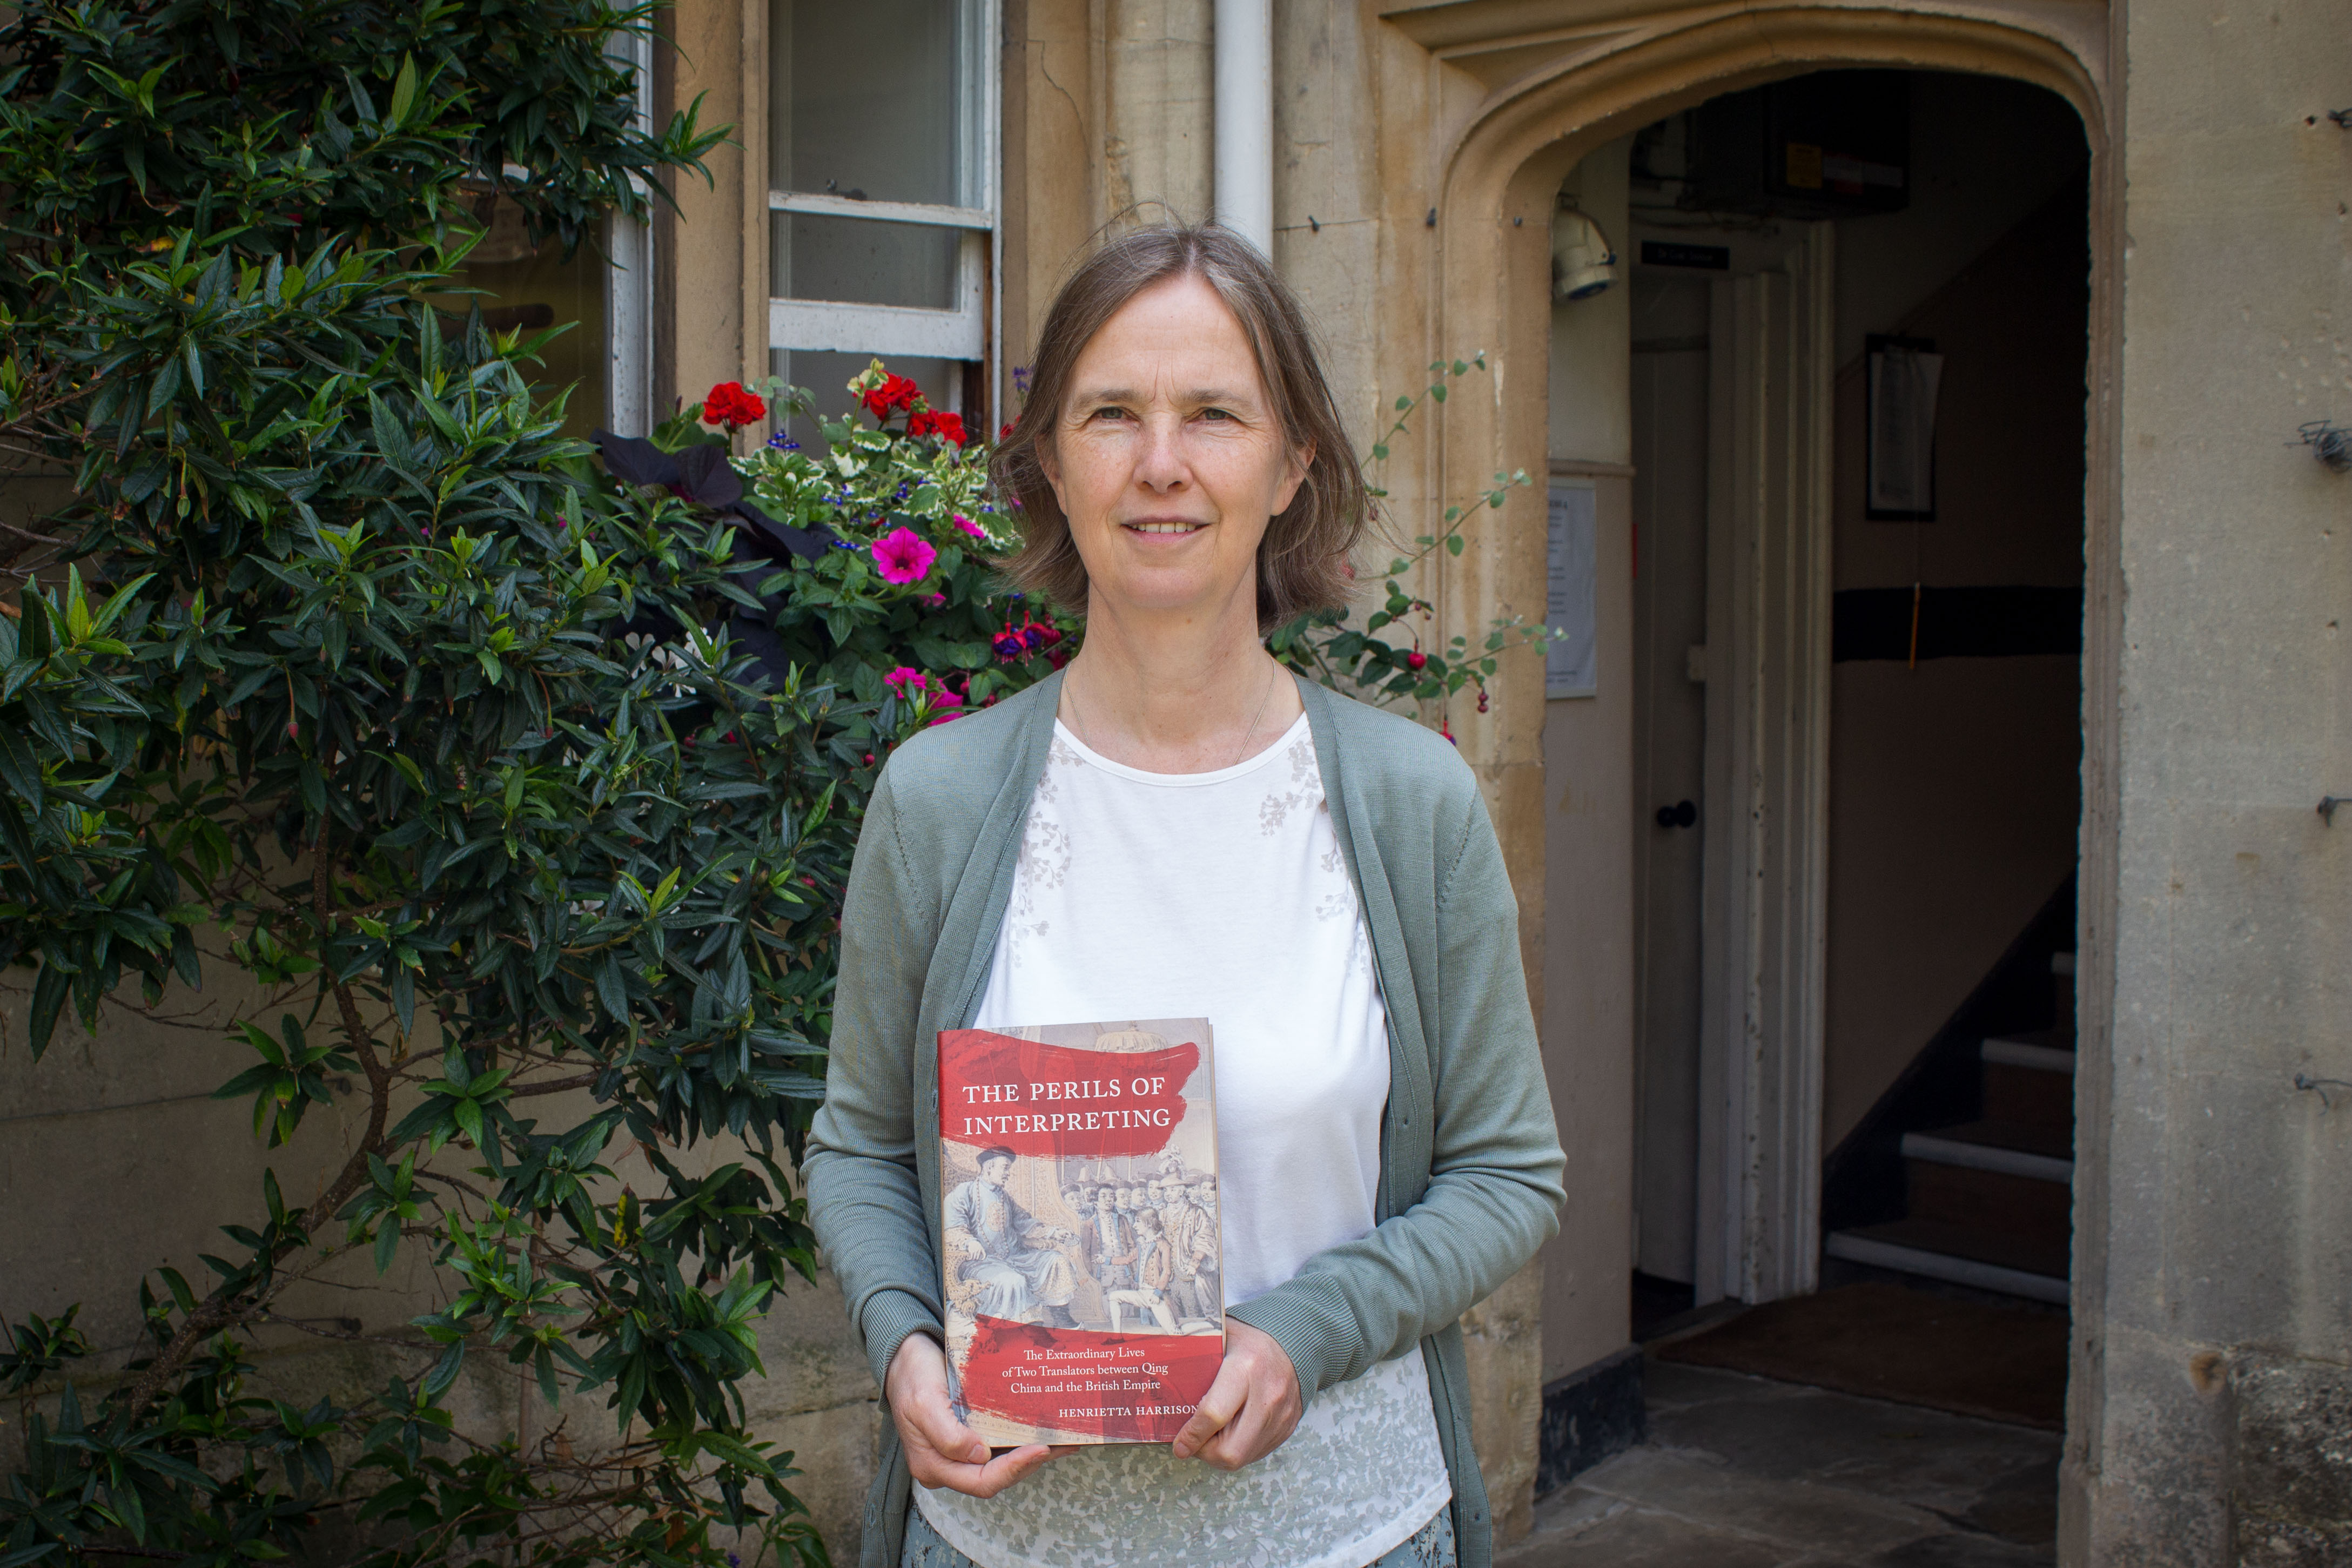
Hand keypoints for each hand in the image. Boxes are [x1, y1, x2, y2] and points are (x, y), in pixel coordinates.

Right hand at [886, 1334, 1073, 1496]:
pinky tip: (1045, 1430)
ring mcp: (960, 1453)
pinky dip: (1023, 1440)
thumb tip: (979, 1455)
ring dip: (1033, 1453)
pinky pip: (1000, 1446)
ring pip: (1002, 1463)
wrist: (905, 1357)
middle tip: (1062, 1443)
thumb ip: (948, 1435)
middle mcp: (949, 1466)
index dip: (1013, 1469)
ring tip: (1064, 1439)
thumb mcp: (924, 1404)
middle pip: (996, 1477)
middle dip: (1030, 1462)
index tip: (1041, 1449)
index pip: (980, 1481)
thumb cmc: (912, 1378)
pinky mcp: (970, 1437)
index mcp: (934, 1466)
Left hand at [1171, 1320, 1301, 1469]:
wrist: (1294, 1344)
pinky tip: (1230, 1433)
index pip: (1213, 1414)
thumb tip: (1159, 1376)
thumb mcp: (1220, 1338)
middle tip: (1194, 1441)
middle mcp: (1267, 1395)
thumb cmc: (1249, 1341)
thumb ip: (1195, 1357)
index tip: (1179, 1444)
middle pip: (1230, 1449)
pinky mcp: (1287, 1428)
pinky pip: (1257, 1454)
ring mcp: (1280, 1415)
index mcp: (1245, 1367)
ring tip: (1211, 1435)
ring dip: (1220, 1453)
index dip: (1191, 1435)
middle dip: (1205, 1452)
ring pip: (1243, 1458)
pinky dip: (1239, 1450)